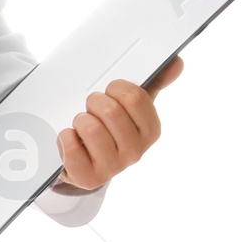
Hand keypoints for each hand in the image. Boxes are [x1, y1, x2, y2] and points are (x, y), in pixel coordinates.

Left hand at [55, 57, 182, 194]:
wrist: (86, 159)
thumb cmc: (111, 127)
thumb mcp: (132, 105)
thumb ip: (153, 82)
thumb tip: (176, 63)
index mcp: (150, 131)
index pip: (134, 97)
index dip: (116, 87)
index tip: (110, 90)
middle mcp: (135, 152)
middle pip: (111, 111)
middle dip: (95, 102)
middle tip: (92, 107)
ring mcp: (113, 167)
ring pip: (91, 128)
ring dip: (80, 119)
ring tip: (82, 124)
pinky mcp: (88, 178)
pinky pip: (72, 147)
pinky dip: (66, 137)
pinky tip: (71, 138)